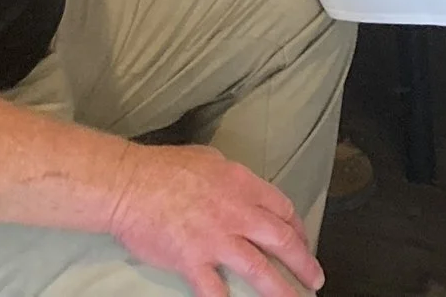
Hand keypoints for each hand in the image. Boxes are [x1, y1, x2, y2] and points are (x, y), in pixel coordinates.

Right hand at [108, 141, 321, 296]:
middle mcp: (237, 213)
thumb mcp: (210, 160)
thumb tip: (241, 190)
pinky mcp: (193, 261)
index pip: (283, 209)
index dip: (298, 229)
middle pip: (282, 240)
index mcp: (243, 185)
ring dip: (280, 289)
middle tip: (315, 278)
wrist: (130, 183)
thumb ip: (232, 179)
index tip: (302, 242)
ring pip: (259, 269)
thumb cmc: (165, 167)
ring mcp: (217, 239)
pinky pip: (215, 289)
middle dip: (303, 262)